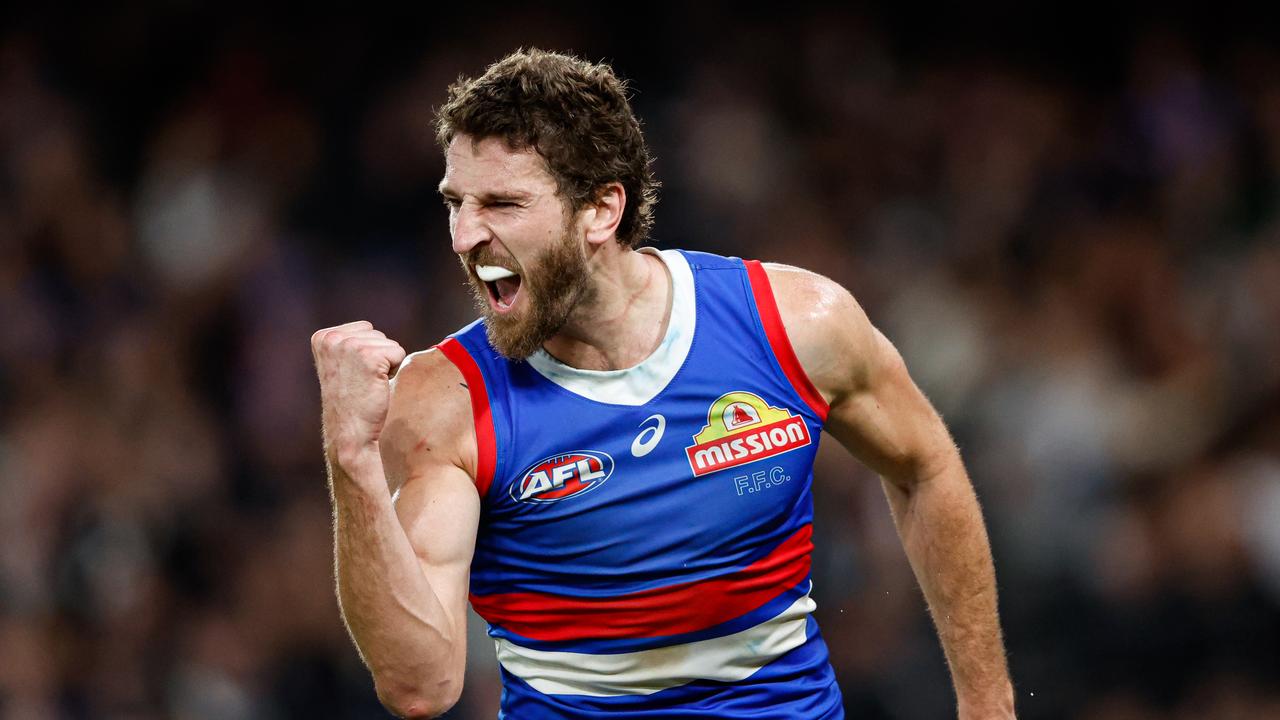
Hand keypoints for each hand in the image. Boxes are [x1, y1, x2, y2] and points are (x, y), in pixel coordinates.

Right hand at [312, 321, 405, 473]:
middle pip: (378, 335)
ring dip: (386, 365)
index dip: (368, 354)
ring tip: (368, 386)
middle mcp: (332, 338)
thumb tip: (371, 331)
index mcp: (322, 337)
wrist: (351, 435)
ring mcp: (349, 346)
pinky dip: (394, 371)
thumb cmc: (350, 404)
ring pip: (389, 344)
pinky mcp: (369, 356)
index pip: (365, 330)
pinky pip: (398, 353)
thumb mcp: (340, 366)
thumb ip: (349, 345)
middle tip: (362, 384)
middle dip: (378, 358)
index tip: (353, 376)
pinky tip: (377, 387)